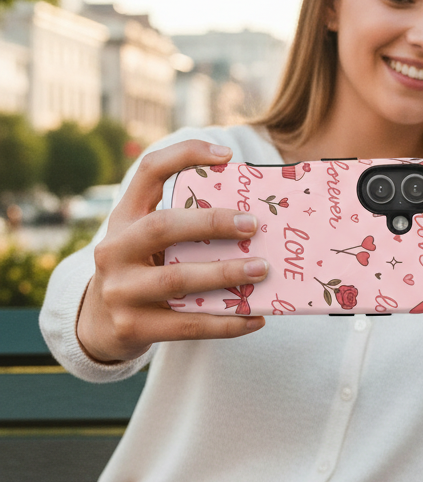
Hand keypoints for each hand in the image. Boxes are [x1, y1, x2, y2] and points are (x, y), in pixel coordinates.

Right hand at [77, 140, 267, 361]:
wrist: (100, 325)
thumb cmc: (142, 270)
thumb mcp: (147, 241)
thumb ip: (184, 225)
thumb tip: (256, 214)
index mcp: (123, 219)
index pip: (148, 173)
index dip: (184, 155)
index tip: (227, 155)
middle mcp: (113, 250)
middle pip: (163, 227)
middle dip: (212, 223)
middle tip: (254, 224)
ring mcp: (120, 290)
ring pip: (178, 279)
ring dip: (226, 274)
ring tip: (262, 270)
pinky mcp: (133, 326)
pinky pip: (188, 325)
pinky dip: (226, 323)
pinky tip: (255, 319)